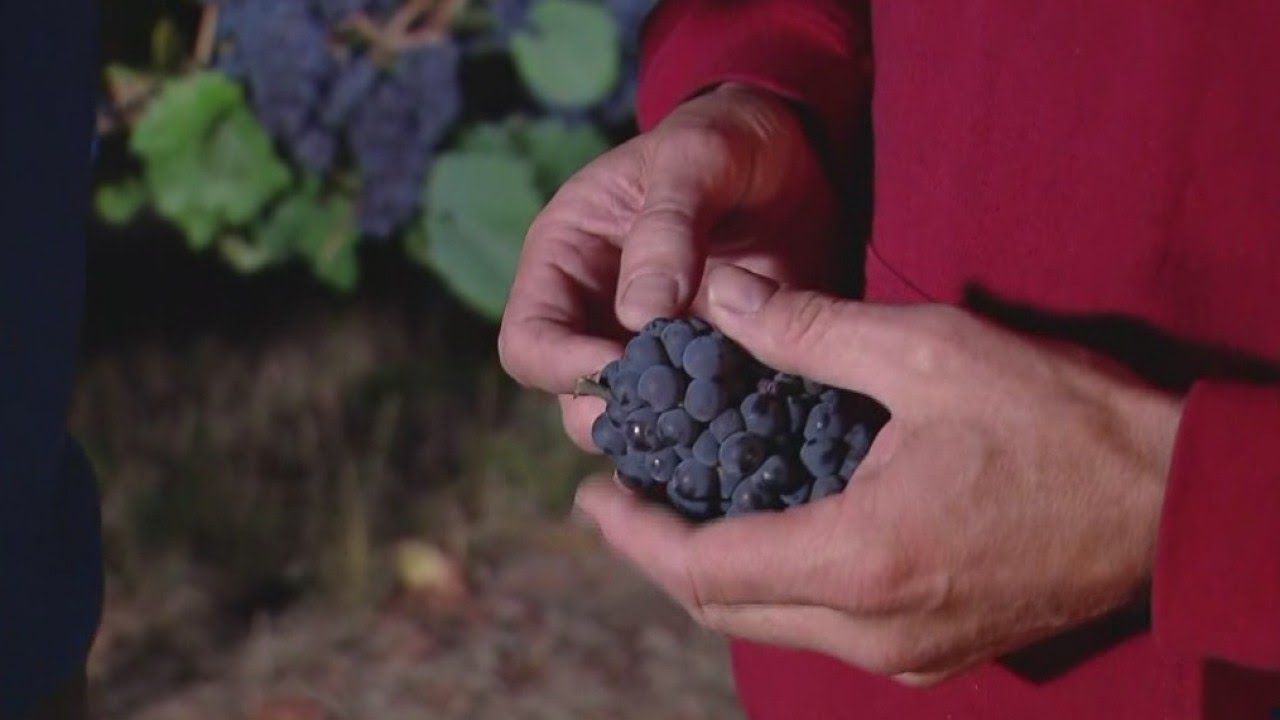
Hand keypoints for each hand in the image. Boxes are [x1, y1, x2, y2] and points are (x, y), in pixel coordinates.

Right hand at [498, 83, 841, 451]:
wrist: (795, 156)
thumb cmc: (726, 142)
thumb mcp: (697, 159)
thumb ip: (667, 226)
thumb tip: (641, 316)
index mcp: (565, 264)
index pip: (529, 343)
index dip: (566, 368)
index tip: (629, 370)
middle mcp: (597, 321)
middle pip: (575, 402)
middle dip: (621, 415)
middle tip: (682, 410)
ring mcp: (653, 356)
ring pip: (637, 428)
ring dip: (674, 434)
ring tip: (722, 420)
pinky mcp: (706, 378)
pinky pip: (699, 428)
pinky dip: (720, 435)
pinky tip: (752, 428)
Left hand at [573, 265, 1184, 685]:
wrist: (1170, 504)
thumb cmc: (1060, 421)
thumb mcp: (928, 353)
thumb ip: (807, 329)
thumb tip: (719, 294)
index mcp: (860, 560)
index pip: (704, 569)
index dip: (635, 534)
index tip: (593, 496)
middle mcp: (871, 630)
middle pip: (726, 607)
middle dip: (662, 554)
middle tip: (624, 498)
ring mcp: (905, 652)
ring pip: (771, 622)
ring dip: (717, 570)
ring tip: (683, 506)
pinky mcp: (933, 650)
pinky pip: (822, 627)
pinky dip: (776, 582)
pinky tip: (768, 527)